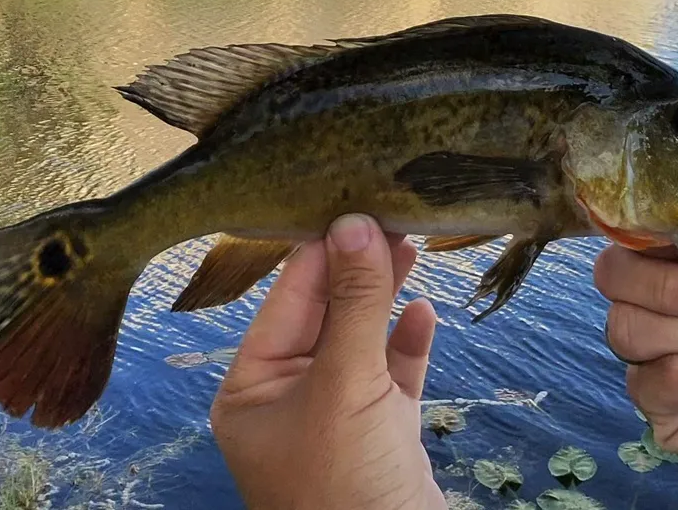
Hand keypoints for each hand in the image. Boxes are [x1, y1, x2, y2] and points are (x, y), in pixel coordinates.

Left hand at [212, 215, 442, 509]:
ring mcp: (334, 416)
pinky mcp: (378, 434)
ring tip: (414, 243)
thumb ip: (354, 302)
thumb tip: (354, 223)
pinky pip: (392, 372)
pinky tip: (425, 310)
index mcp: (252, 389)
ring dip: (387, 294)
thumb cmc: (345, 490)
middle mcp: (288, 397)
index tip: (354, 197)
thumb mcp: (346, 386)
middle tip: (393, 210)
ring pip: (361, 336)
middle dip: (359, 265)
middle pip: (326, 311)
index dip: (322, 247)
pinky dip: (408, 340)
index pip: (286, 297)